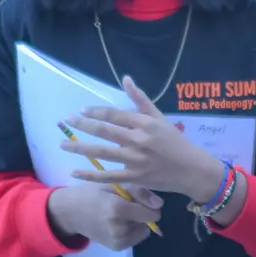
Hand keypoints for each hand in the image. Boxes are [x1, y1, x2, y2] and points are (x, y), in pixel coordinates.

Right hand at [46, 182, 162, 251]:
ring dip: (137, 222)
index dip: (149, 204)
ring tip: (120, 213)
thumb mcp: (115, 184)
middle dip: (142, 212)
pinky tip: (118, 222)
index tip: (140, 198)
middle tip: (126, 205)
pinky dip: (132, 230)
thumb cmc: (93, 193)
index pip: (152, 213)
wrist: (71, 212)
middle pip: (148, 221)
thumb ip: (140, 192)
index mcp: (118, 209)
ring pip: (143, 230)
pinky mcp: (116, 247)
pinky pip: (135, 237)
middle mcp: (118, 228)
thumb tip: (160, 205)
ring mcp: (117, 241)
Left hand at [63, 76, 228, 201]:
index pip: (115, 114)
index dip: (96, 112)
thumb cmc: (176, 142)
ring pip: (102, 152)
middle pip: (104, 130)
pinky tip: (74, 172)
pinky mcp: (134, 177)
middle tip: (66, 121)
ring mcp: (135, 160)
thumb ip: (141, 99)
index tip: (81, 111)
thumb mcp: (160, 117)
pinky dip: (90, 174)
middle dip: (83, 125)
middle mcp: (138, 139)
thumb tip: (126, 79)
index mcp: (145, 123)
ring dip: (80, 148)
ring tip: (63, 144)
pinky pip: (107, 176)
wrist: (192, 169)